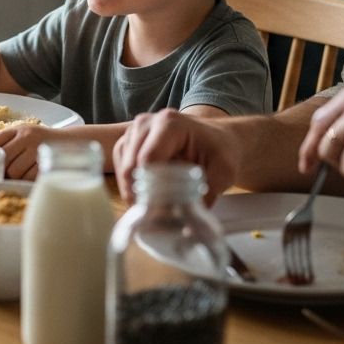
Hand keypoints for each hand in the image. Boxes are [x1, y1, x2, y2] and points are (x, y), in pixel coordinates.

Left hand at [0, 124, 52, 179]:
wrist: (70, 143)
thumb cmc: (41, 142)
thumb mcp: (22, 136)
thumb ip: (3, 142)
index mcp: (19, 130)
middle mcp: (28, 137)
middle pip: (3, 159)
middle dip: (0, 169)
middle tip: (1, 174)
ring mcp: (38, 150)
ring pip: (14, 171)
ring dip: (13, 177)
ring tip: (18, 175)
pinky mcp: (46, 164)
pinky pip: (28, 178)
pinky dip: (25, 180)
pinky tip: (28, 176)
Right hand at [113, 109, 241, 204]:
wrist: (219, 139)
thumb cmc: (221, 152)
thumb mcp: (222, 172)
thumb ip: (207, 193)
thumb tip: (188, 221)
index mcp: (169, 124)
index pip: (148, 159)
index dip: (150, 188)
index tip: (158, 211)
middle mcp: (147, 122)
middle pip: (132, 163)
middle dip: (140, 191)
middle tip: (153, 214)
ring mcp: (135, 129)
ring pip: (123, 164)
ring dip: (132, 187)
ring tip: (148, 206)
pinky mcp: (130, 139)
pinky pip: (120, 163)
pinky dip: (128, 181)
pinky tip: (141, 195)